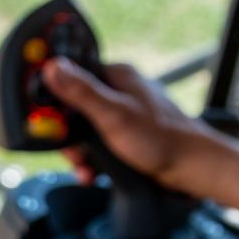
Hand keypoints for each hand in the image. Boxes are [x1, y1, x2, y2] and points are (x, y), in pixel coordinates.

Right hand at [43, 57, 233, 195]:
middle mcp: (120, 90)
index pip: (70, 76)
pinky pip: (99, 143)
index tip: (43, 117)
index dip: (52, 98)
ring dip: (80, 151)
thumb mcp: (113, 115)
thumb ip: (81, 91)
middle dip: (68, 135)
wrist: (195, 170)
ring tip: (86, 168)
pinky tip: (95, 172)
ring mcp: (125, 112)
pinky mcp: (128, 134)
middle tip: (72, 153)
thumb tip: (53, 66)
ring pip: (85, 128)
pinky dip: (93, 159)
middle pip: (74, 106)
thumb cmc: (162, 141)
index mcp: (117, 76)